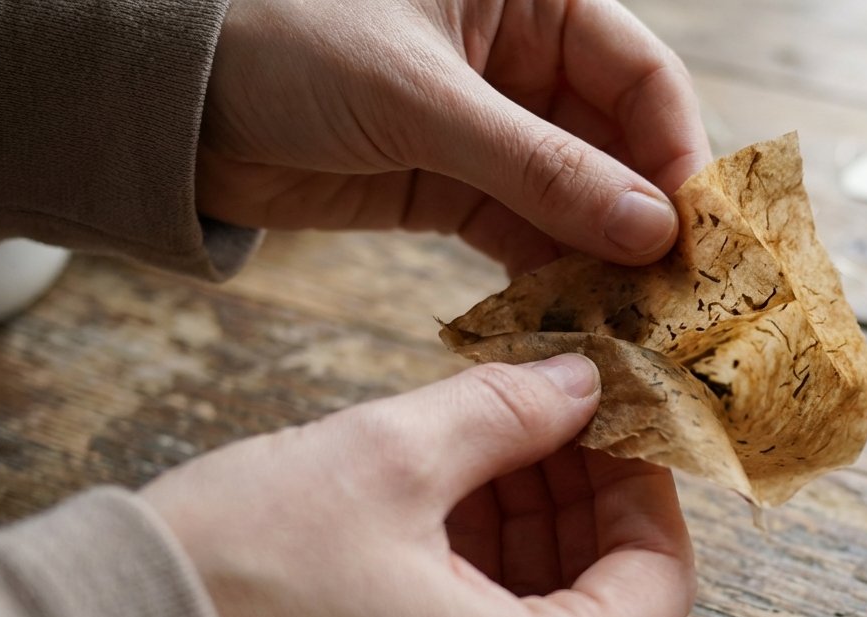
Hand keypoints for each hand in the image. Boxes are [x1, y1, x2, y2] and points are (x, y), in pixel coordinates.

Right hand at [142, 355, 695, 616]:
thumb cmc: (237, 579)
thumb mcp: (390, 459)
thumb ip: (507, 412)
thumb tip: (578, 382)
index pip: (659, 579)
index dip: (645, 480)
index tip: (616, 412)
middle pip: (605, 598)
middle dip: (583, 492)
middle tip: (551, 405)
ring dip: (533, 521)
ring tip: (496, 431)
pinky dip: (484, 567)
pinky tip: (453, 488)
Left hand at [199, 0, 710, 273]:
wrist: (171, 104)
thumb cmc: (285, 44)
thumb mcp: (421, 101)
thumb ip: (538, 167)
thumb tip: (649, 228)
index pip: (641, 74)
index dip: (676, 152)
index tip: (695, 232)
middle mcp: (521, 59)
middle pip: (618, 143)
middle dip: (643, 217)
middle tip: (676, 296)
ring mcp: (489, 128)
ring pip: (575, 196)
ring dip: (601, 256)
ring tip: (632, 320)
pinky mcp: (451, 185)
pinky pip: (522, 232)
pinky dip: (547, 273)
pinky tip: (573, 317)